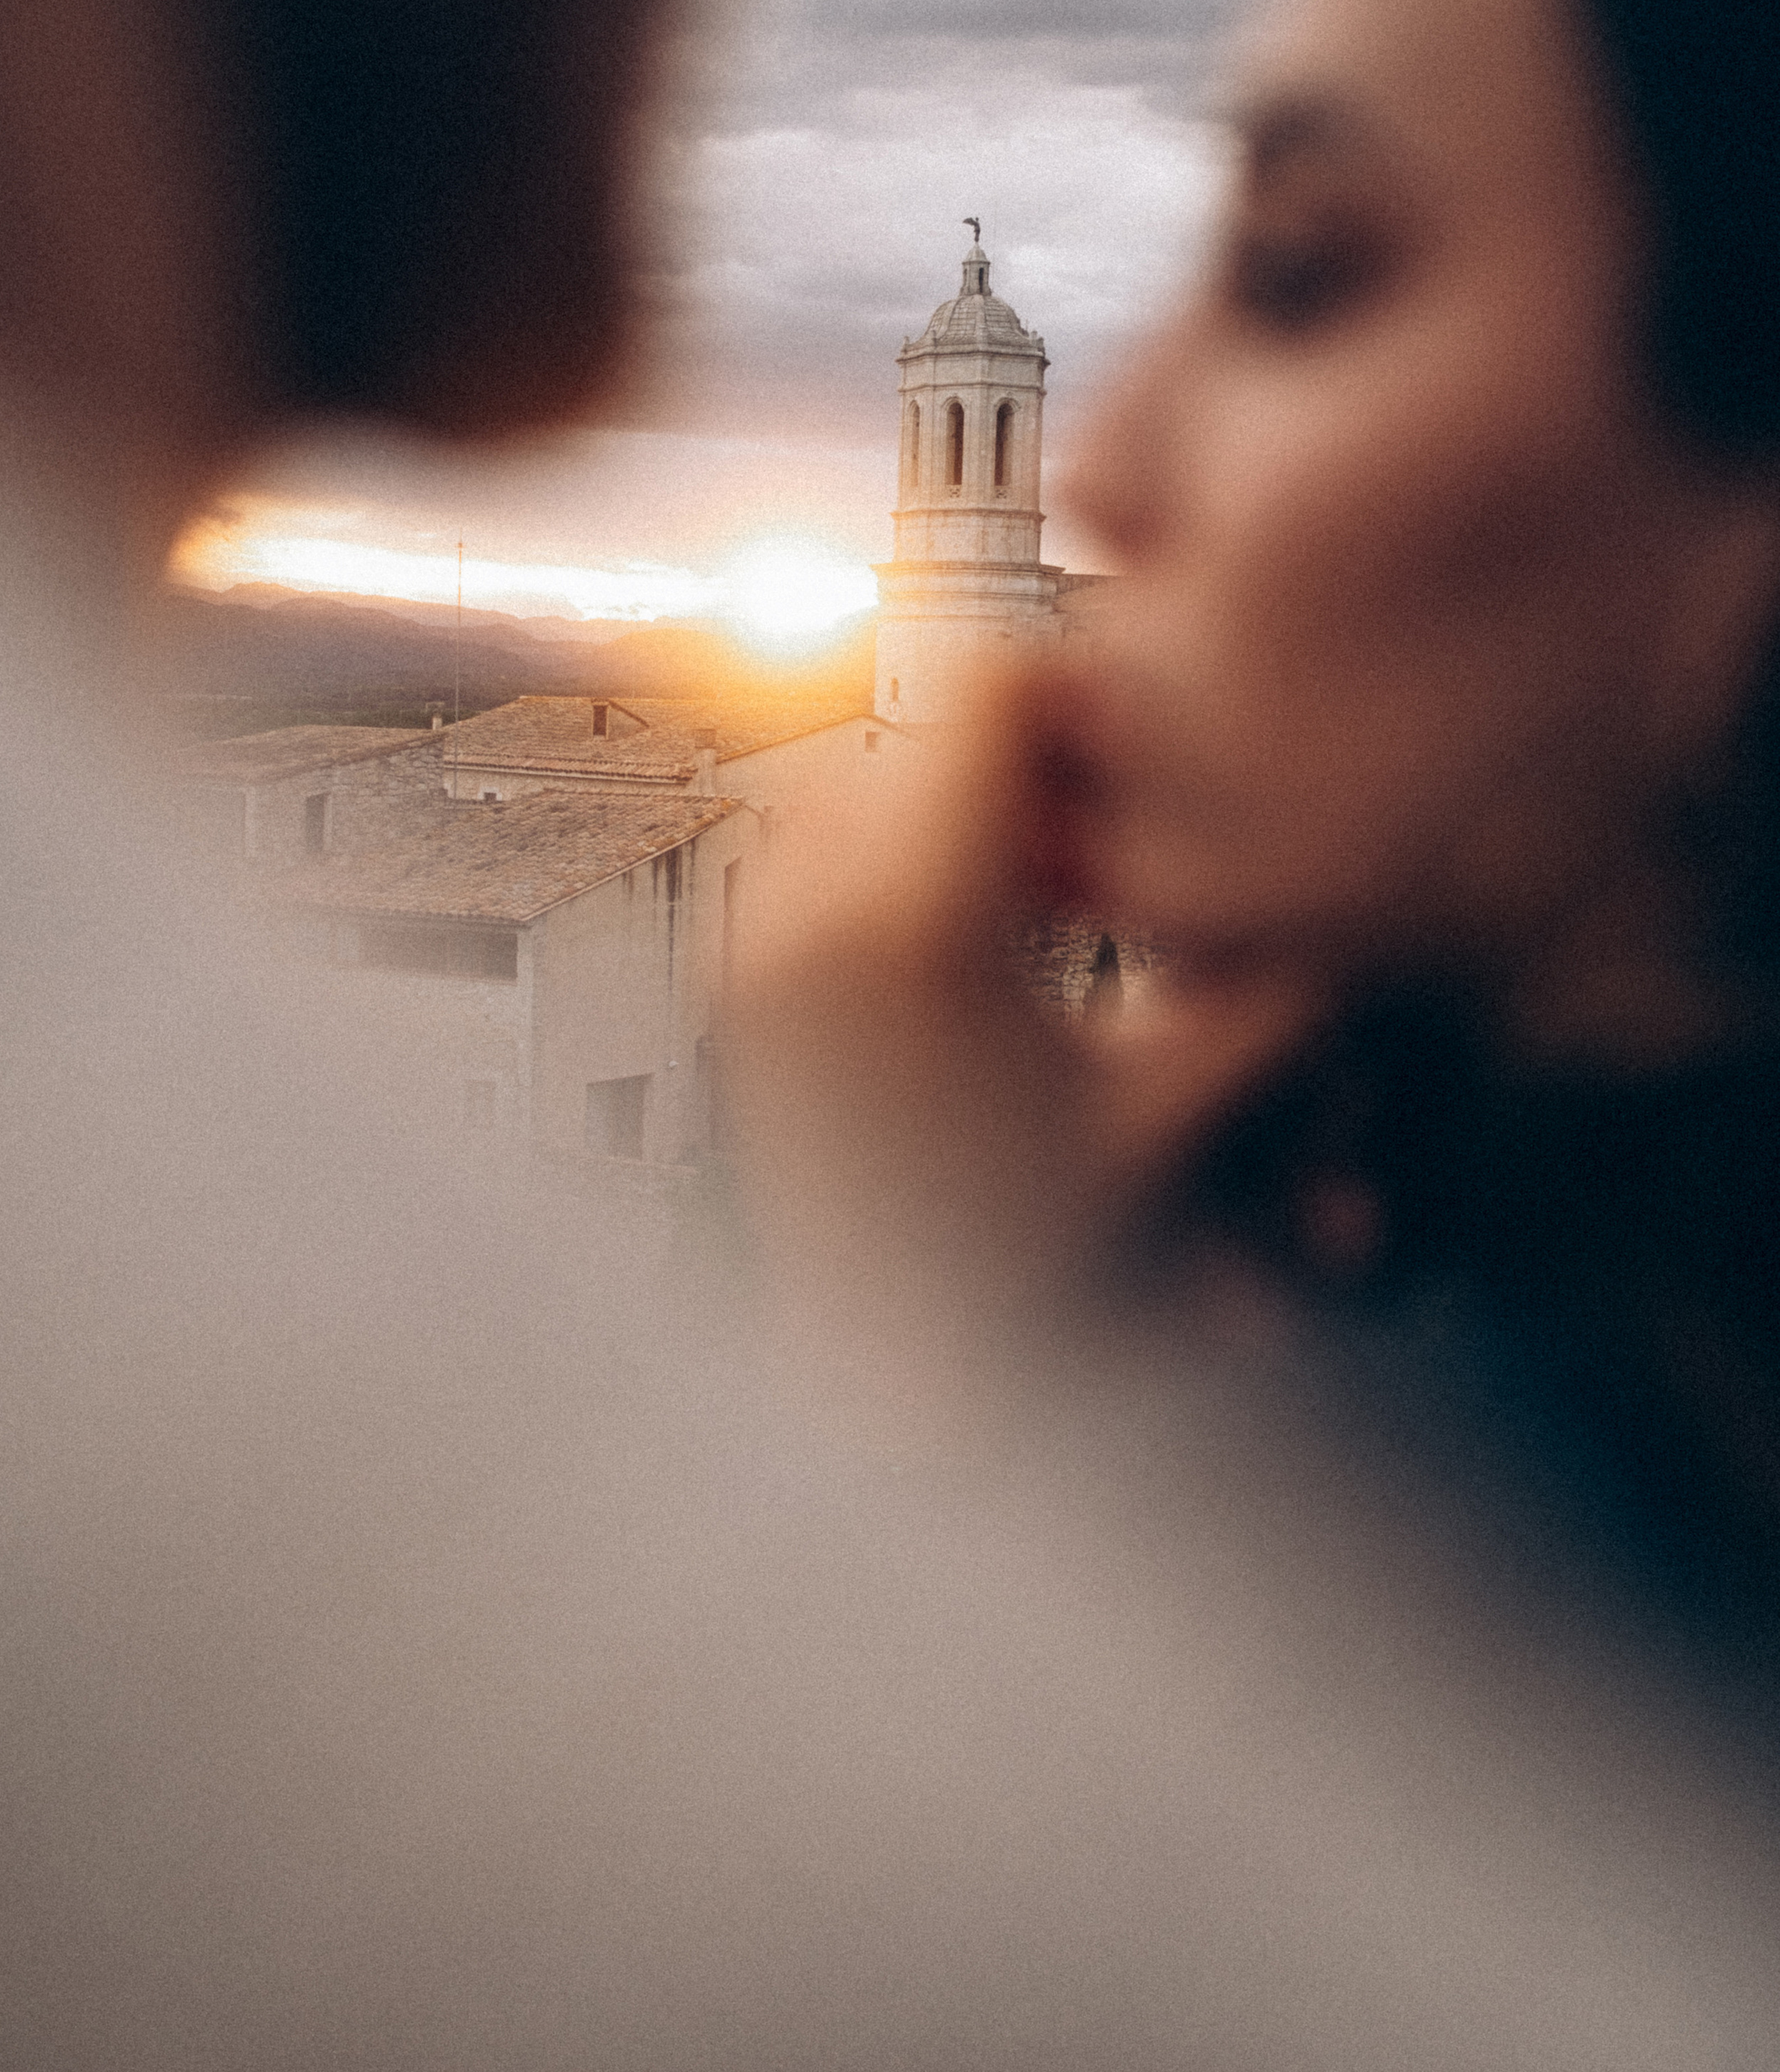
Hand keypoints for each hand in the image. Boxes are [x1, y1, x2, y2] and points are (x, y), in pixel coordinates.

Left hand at [719, 665, 1327, 1340]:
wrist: (899, 1382)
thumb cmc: (1042, 1269)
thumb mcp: (1183, 1112)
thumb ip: (1271, 982)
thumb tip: (1334, 867)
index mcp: (916, 925)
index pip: (991, 689)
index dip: (1086, 701)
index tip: (1138, 769)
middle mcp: (811, 916)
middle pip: (927, 723)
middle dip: (1025, 762)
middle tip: (1102, 837)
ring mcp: (757, 951)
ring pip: (866, 777)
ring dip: (955, 807)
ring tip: (1040, 891)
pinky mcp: (737, 987)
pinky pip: (812, 851)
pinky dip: (891, 861)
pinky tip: (970, 939)